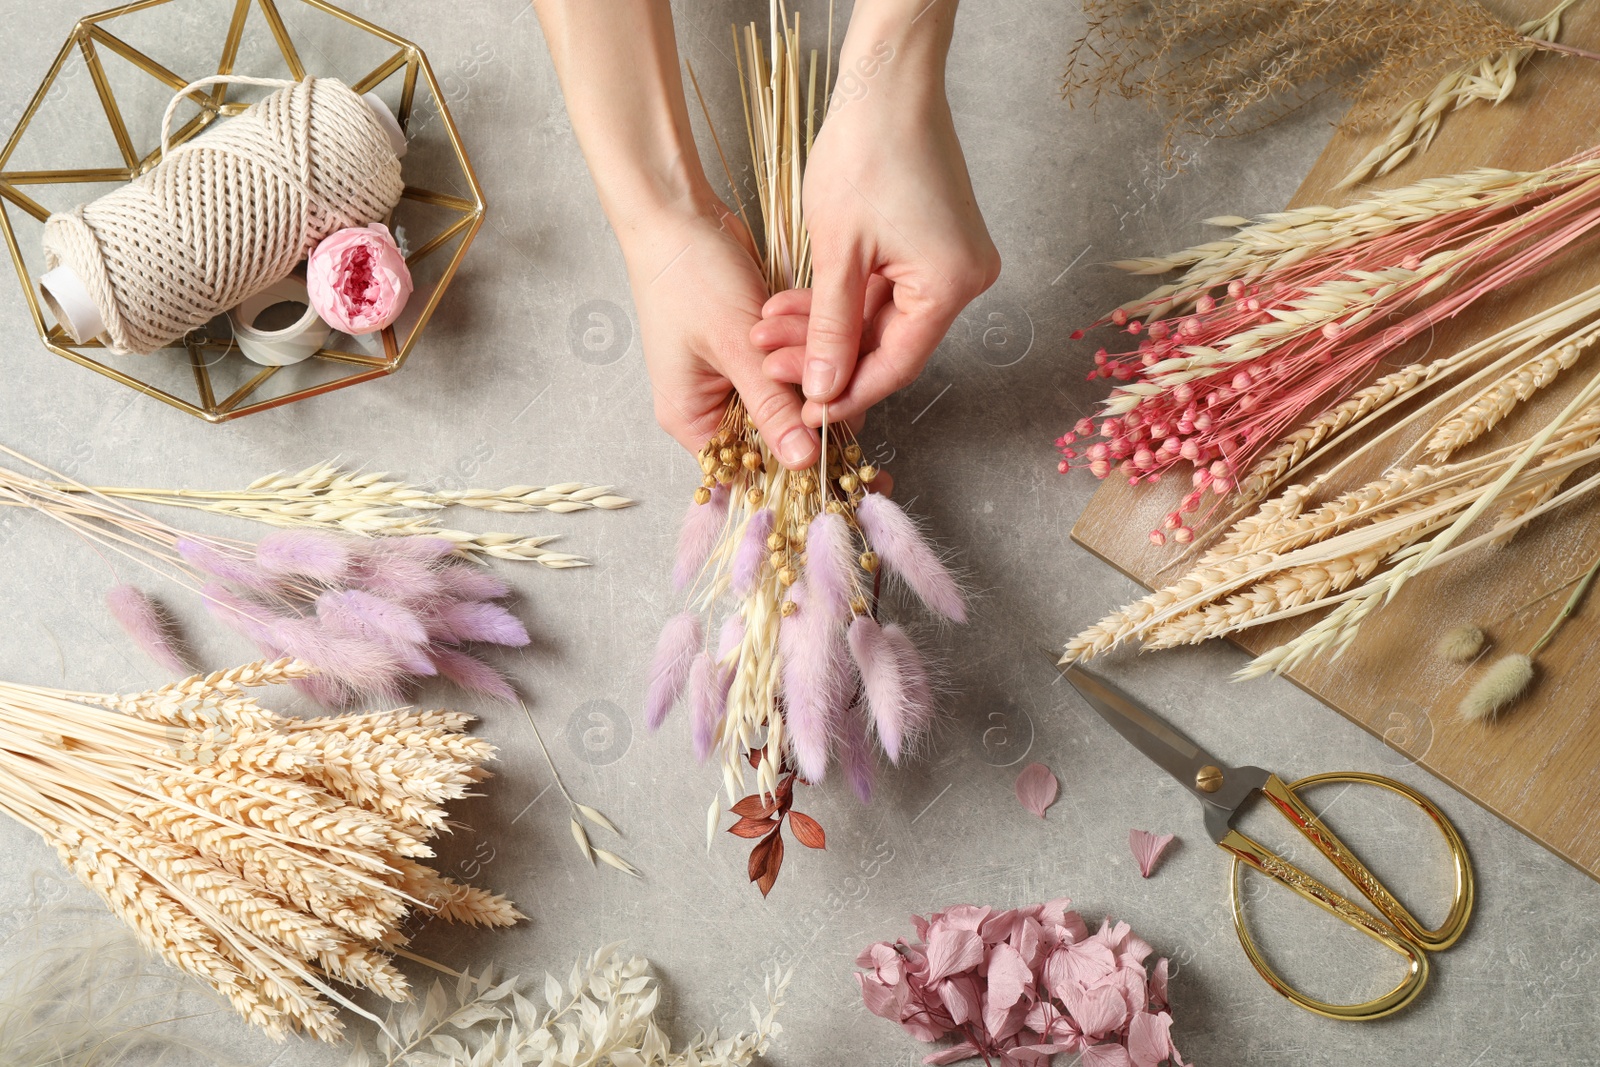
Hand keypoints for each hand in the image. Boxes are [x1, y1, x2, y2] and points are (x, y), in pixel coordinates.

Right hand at [619, 197, 819, 468]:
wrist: (677, 213)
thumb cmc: (689, 276)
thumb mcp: (736, 346)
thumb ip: (773, 406)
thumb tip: (805, 462)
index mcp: (695, 421)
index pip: (753, 468)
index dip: (799, 471)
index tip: (851, 468)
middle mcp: (712, 408)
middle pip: (777, 435)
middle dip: (812, 408)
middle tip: (845, 384)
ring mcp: (732, 378)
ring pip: (791, 397)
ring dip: (812, 370)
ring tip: (816, 334)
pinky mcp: (751, 351)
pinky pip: (791, 365)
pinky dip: (807, 348)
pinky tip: (812, 319)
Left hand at [751, 7, 999, 427]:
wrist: (886, 82)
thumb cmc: (865, 150)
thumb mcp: (836, 252)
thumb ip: (829, 329)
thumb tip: (821, 390)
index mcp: (950, 285)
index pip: (895, 365)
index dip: (845, 392)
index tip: (803, 410)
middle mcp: (964, 279)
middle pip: (887, 343)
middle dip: (823, 353)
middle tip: (769, 360)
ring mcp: (951, 260)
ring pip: (879, 317)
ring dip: (824, 325)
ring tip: (768, 328)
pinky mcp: (934, 244)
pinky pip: (884, 290)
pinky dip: (841, 299)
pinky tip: (794, 305)